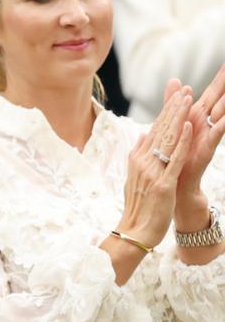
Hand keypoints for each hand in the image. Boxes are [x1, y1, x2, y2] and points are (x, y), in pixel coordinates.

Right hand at [117, 84, 192, 247]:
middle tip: (183, 89)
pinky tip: (187, 128)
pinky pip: (174, 159)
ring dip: (178, 118)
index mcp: (137, 159)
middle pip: (160, 130)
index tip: (174, 95)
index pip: (153, 130)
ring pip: (168, 140)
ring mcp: (152, 172)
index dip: (165, 112)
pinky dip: (181, 142)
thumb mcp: (135, 179)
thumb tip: (141, 137)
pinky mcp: (163, 184)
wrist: (134, 233)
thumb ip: (138, 157)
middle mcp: (142, 162)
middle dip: (172, 108)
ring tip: (186, 100)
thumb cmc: (138, 208)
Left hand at [176, 66, 224, 224]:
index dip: (221, 77)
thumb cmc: (176, 153)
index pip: (211, 92)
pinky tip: (224, 119)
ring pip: (222, 113)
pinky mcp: (206, 149)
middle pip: (220, 98)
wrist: (176, 184)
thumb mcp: (174, 123)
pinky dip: (220, 126)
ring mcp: (208, 135)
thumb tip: (175, 80)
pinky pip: (215, 136)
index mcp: (196, 115)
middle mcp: (205, 122)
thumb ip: (174, 101)